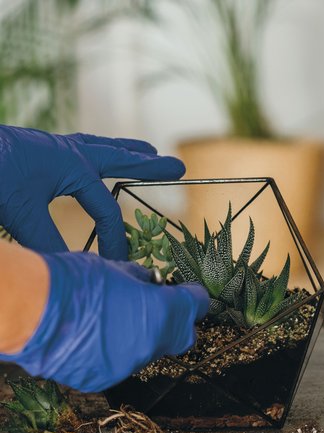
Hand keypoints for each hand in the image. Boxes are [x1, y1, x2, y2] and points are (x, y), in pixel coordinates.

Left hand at [0, 126, 184, 259]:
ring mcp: (51, 145)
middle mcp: (67, 151)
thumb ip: (49, 242)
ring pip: (98, 146)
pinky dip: (94, 150)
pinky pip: (77, 146)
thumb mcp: (21, 215)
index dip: (116, 237)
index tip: (118, 263)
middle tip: (177, 165)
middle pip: (118, 158)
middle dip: (149, 164)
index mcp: (72, 165)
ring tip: (145, 147)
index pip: (106, 208)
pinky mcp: (36, 146)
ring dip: (124, 149)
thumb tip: (74, 268)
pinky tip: (93, 154)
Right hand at [0, 251, 208, 391]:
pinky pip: (119, 365)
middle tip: (158, 308)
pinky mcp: (102, 381)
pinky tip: (92, 339)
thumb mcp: (116, 268)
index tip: (188, 292)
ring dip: (140, 338)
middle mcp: (152, 345)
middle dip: (175, 324)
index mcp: (163, 312)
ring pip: (147, 353)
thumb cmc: (73, 281)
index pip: (197, 307)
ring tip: (112, 321)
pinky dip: (113, 353)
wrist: (29, 312)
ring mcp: (127, 366)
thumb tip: (151, 284)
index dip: (194, 298)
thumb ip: (142, 281)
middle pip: (180, 338)